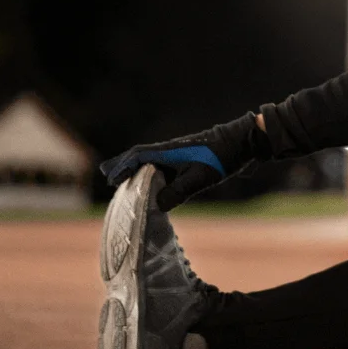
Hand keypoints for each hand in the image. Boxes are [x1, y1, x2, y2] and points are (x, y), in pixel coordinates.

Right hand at [98, 111, 268, 210]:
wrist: (242, 143)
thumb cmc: (221, 158)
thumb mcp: (200, 178)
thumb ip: (178, 192)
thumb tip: (156, 205)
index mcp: (168, 151)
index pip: (139, 156)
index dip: (123, 167)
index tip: (110, 179)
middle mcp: (169, 151)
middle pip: (139, 156)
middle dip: (122, 165)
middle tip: (105, 175)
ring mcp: (178, 155)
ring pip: (150, 161)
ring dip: (134, 169)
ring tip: (120, 181)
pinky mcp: (186, 160)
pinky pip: (161, 167)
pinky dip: (149, 174)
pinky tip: (150, 185)